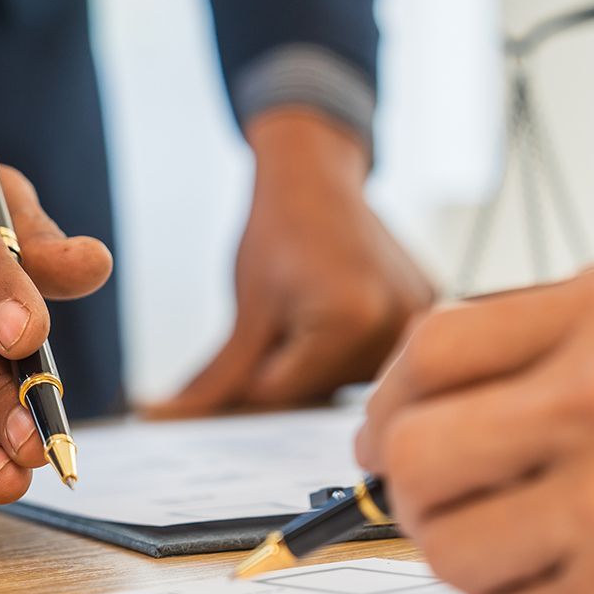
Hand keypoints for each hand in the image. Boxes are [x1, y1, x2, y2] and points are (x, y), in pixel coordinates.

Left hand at [147, 109, 431, 415]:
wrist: (316, 175)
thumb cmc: (279, 229)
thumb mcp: (246, 309)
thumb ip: (218, 377)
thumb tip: (168, 419)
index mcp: (349, 323)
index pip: (283, 395)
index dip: (251, 380)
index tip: (240, 355)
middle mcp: (396, 327)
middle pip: (318, 393)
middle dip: (284, 372)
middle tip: (277, 319)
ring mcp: (417, 319)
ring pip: (344, 381)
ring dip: (314, 363)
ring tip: (306, 305)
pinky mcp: (426, 310)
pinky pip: (371, 355)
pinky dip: (341, 347)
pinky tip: (330, 305)